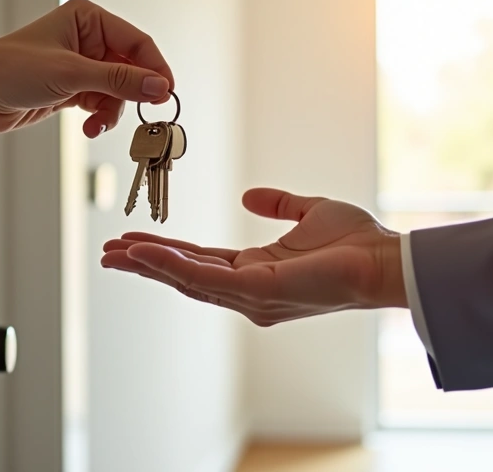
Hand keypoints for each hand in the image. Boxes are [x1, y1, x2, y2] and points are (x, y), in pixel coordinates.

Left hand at [0, 0, 174, 137]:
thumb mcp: (71, 74)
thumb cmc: (10, 70)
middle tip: (142, 116)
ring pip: (118, 91)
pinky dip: (101, 117)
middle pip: (131, 68)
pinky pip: (102, 103)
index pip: (137, 42)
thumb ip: (119, 81)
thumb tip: (160, 87)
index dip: (155, 68)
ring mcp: (80, 65)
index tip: (167, 94)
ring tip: (98, 124)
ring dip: (113, 111)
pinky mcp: (72, 89)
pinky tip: (89, 127)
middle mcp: (87, 38)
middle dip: (131, 94)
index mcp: (88, 18)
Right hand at [100, 188, 407, 325]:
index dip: (164, 253)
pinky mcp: (260, 292)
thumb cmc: (356, 241)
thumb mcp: (309, 212)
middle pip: (184, 277)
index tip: (133, 240)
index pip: (199, 263)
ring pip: (188, 280)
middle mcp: (248, 291)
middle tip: (108, 253)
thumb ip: (278, 204)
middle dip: (144, 265)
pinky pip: (206, 279)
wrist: (384, 258)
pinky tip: (147, 253)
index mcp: (255, 272)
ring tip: (116, 253)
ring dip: (149, 265)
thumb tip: (248, 196)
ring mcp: (252, 296)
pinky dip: (172, 266)